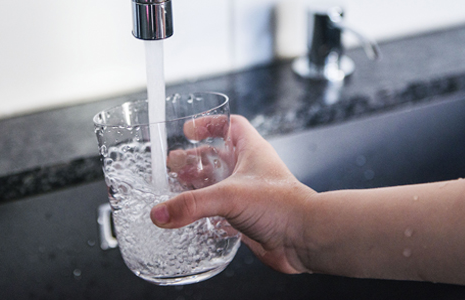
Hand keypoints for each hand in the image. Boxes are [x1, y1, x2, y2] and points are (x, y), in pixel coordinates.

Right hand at [150, 115, 316, 273]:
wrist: (304, 240)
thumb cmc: (283, 206)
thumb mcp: (230, 196)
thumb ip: (191, 204)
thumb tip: (160, 212)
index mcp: (251, 151)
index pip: (230, 125)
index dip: (210, 123)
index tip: (189, 130)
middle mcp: (250, 171)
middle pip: (217, 156)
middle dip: (194, 159)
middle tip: (173, 165)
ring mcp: (248, 195)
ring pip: (218, 184)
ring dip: (197, 187)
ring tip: (175, 190)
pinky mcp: (246, 218)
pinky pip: (221, 212)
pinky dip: (206, 213)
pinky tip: (191, 218)